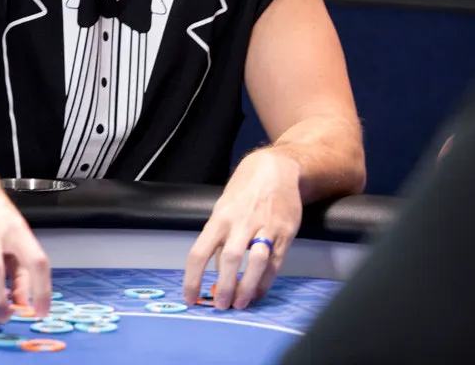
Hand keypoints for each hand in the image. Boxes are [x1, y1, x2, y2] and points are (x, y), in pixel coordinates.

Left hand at [182, 149, 302, 309]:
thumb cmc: (245, 190)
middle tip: (220, 305)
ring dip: (247, 287)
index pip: (199, 251)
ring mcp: (264, 227)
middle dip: (224, 286)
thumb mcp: (224, 208)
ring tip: (240, 303)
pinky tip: (258, 292)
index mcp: (219, 217)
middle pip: (230, 259)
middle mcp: (240, 222)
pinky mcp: (284, 232)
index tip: (190, 297)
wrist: (277, 169)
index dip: (192, 278)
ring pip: (256, 262)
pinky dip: (266, 281)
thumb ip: (219, 237)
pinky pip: (275, 262)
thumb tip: (215, 270)